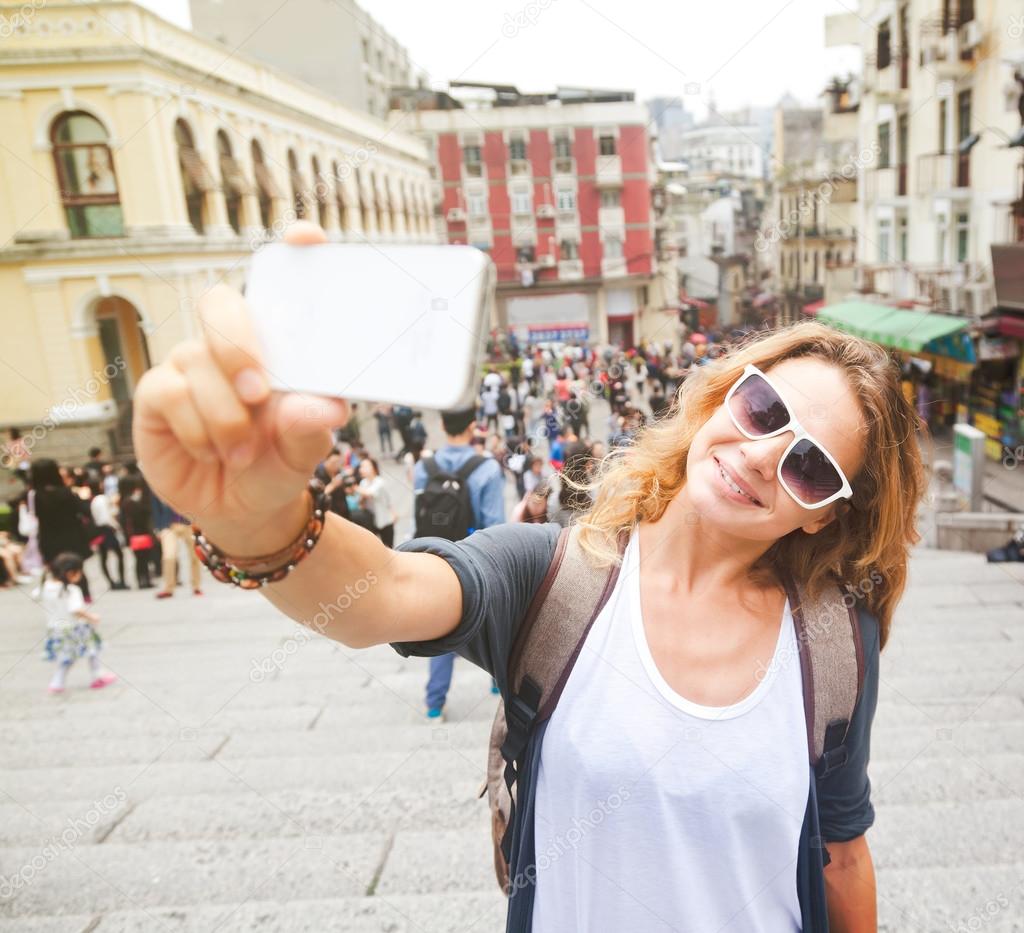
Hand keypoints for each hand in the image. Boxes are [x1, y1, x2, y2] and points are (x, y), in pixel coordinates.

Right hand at [131, 222, 349, 555]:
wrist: (244, 509)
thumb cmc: (279, 463)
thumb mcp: (305, 450)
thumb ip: (311, 427)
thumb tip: (321, 406)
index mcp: (276, 345)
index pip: (280, 284)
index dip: (294, 254)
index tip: (306, 237)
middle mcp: (231, 344)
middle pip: (221, 303)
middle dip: (239, 344)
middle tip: (260, 393)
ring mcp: (192, 363)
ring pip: (198, 361)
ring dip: (226, 417)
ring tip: (245, 453)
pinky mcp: (158, 393)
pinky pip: (172, 392)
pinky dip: (199, 429)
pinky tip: (212, 452)